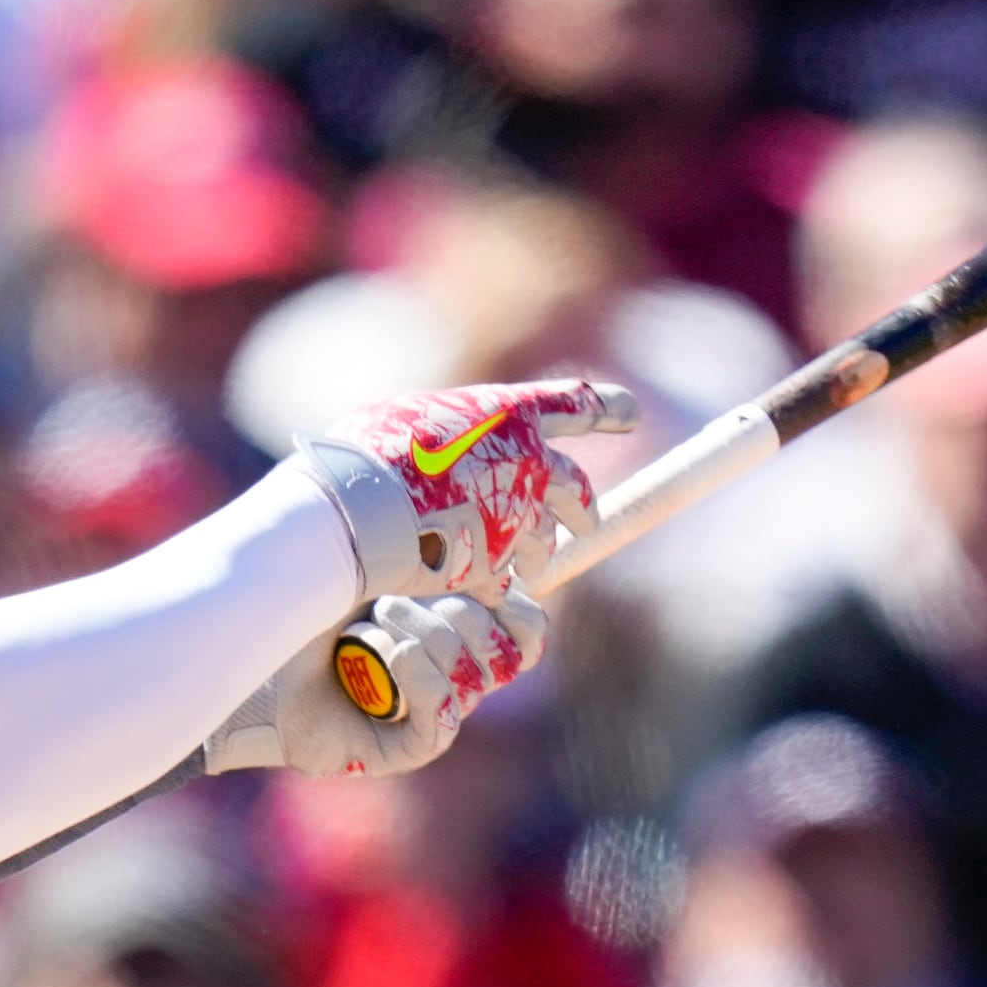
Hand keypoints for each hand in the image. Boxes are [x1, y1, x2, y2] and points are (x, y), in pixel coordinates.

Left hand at [204, 585, 542, 778]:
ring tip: (367, 624)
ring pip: (475, 672)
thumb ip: (438, 556)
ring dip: (421, 634)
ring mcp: (436, 712)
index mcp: (460, 629)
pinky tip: (376, 656)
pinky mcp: (411, 746)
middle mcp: (457, 675)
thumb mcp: (377, 562)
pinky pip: (445, 711)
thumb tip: (498, 561)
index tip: (477, 573)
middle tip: (391, 597)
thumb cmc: (311, 603)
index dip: (515, 601)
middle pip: (508, 647)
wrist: (254, 650)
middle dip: (454, 610)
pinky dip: (415, 673)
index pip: (528, 626)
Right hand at [287, 378, 636, 605]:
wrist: (356, 510)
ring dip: (537, 550)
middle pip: (576, 488)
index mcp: (511, 414)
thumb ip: (453, 430)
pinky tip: (476, 582)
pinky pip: (506, 577)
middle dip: (583, 506)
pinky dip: (492, 578)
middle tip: (585, 519)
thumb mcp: (413, 416)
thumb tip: (455, 440)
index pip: (576, 404)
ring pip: (545, 540)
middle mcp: (527, 463)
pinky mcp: (496, 564)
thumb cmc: (371, 450)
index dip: (606, 407)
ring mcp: (516, 517)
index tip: (630, 412)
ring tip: (529, 560)